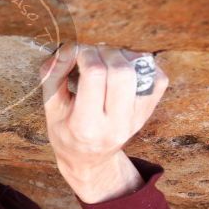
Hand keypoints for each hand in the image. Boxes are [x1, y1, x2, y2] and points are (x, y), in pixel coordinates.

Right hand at [39, 42, 168, 201]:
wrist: (89, 160)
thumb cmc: (66, 132)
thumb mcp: (50, 109)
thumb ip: (52, 76)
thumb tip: (68, 49)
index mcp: (86, 126)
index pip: (95, 76)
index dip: (85, 54)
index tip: (75, 53)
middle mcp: (116, 125)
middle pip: (121, 72)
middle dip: (104, 52)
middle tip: (91, 54)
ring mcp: (136, 119)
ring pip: (142, 72)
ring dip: (123, 56)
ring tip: (105, 60)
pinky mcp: (148, 112)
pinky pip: (158, 78)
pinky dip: (142, 65)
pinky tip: (122, 67)